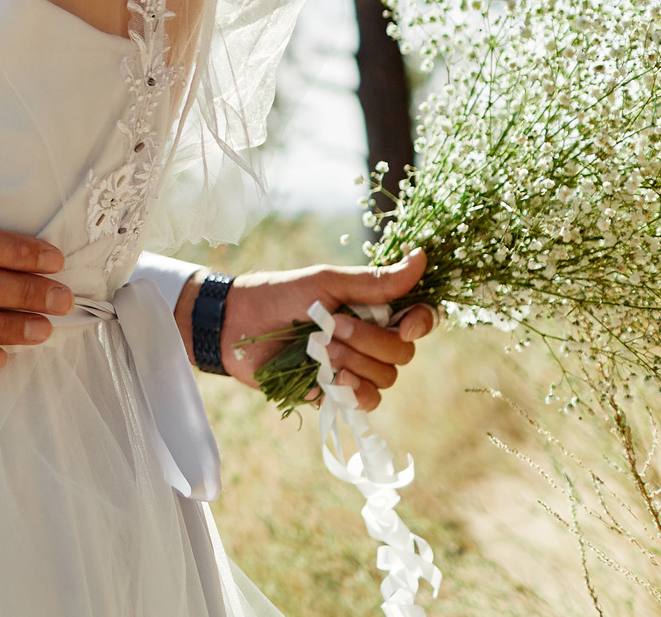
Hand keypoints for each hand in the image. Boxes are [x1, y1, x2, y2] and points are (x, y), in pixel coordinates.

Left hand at [197, 249, 434, 409]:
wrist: (238, 324)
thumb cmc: (281, 294)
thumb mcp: (327, 281)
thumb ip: (375, 281)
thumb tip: (422, 258)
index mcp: (373, 309)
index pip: (419, 320)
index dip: (421, 324)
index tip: (403, 325)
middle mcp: (370, 340)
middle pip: (402, 353)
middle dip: (370, 342)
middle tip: (333, 327)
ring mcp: (354, 367)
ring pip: (385, 379)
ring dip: (355, 363)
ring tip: (320, 349)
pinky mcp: (336, 392)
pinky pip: (365, 402)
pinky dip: (353, 391)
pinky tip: (331, 379)